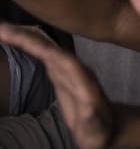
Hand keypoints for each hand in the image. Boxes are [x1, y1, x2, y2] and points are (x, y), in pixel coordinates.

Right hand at [0, 24, 112, 148]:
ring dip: (26, 38)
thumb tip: (88, 108)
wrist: (110, 126)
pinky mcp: (61, 75)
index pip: (58, 57)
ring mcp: (68, 71)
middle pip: (49, 48)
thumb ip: (92, 119)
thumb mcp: (97, 129)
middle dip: (27, 37)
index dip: (40, 46)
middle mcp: (75, 71)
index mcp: (82, 80)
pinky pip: (44, 56)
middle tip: (1, 27)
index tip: (19, 38)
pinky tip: (17, 39)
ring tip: (3, 29)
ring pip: (46, 49)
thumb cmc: (102, 130)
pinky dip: (30, 46)